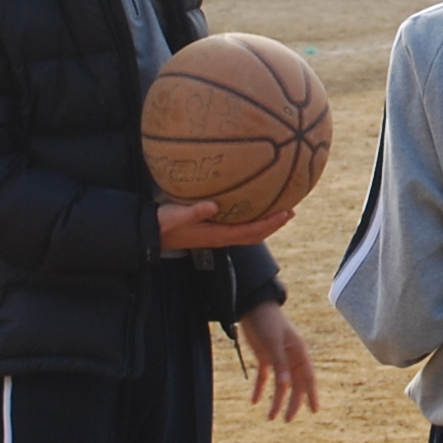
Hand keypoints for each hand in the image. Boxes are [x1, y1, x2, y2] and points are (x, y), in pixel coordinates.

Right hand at [159, 198, 295, 251]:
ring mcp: (217, 235)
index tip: (286, 212)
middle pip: (256, 234)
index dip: (271, 223)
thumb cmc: (163, 223)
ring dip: (265, 222)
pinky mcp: (212, 230)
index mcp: (217, 235)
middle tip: (291, 210)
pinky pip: (238, 226)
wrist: (151, 234)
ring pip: (248, 232)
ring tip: (278, 208)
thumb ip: (194, 211)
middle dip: (274, 224)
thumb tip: (214, 205)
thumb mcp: (176, 215)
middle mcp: (221, 237)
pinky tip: (252, 205)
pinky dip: (251, 218)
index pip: (251, 231)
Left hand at [234, 303, 317, 421]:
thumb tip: (285, 385)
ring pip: (281, 384)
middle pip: (295, 384)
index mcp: (299, 351)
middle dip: (292, 402)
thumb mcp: (272, 342)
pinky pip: (264, 377)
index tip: (314, 411)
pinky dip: (260, 388)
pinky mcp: (264, 356)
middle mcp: (291, 356)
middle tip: (287, 419)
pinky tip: (254, 401)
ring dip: (276, 400)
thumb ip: (279, 363)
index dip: (312, 394)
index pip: (308, 377)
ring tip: (270, 417)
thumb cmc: (266, 320)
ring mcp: (278, 357)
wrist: (252, 305)